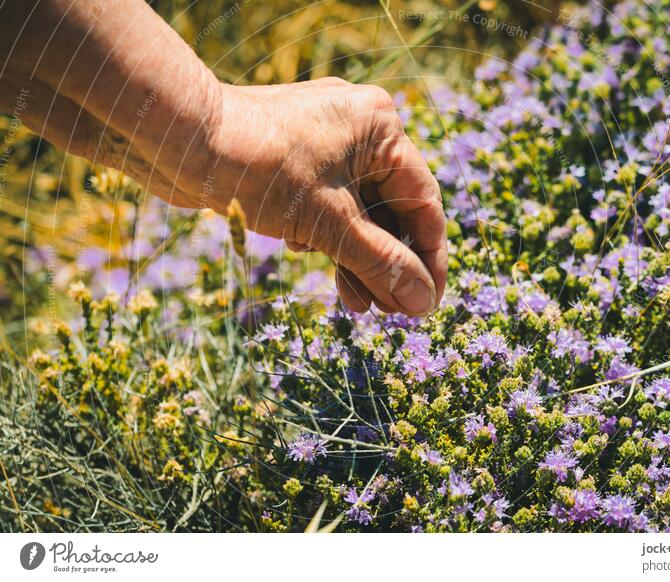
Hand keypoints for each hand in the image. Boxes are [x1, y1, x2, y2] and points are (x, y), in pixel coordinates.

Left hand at [199, 79, 446, 315]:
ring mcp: (328, 142)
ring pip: (358, 211)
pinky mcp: (299, 157)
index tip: (430, 302)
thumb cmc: (261, 169)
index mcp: (382, 129)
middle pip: (390, 210)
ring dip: (357, 258)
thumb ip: (381, 264)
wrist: (177, 139)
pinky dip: (327, 236)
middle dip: (387, 263)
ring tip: (357, 306)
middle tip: (391, 312)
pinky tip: (309, 257)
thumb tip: (422, 303)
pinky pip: (328, 204)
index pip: (423, 202)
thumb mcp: (330, 224)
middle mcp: (361, 129)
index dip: (429, 258)